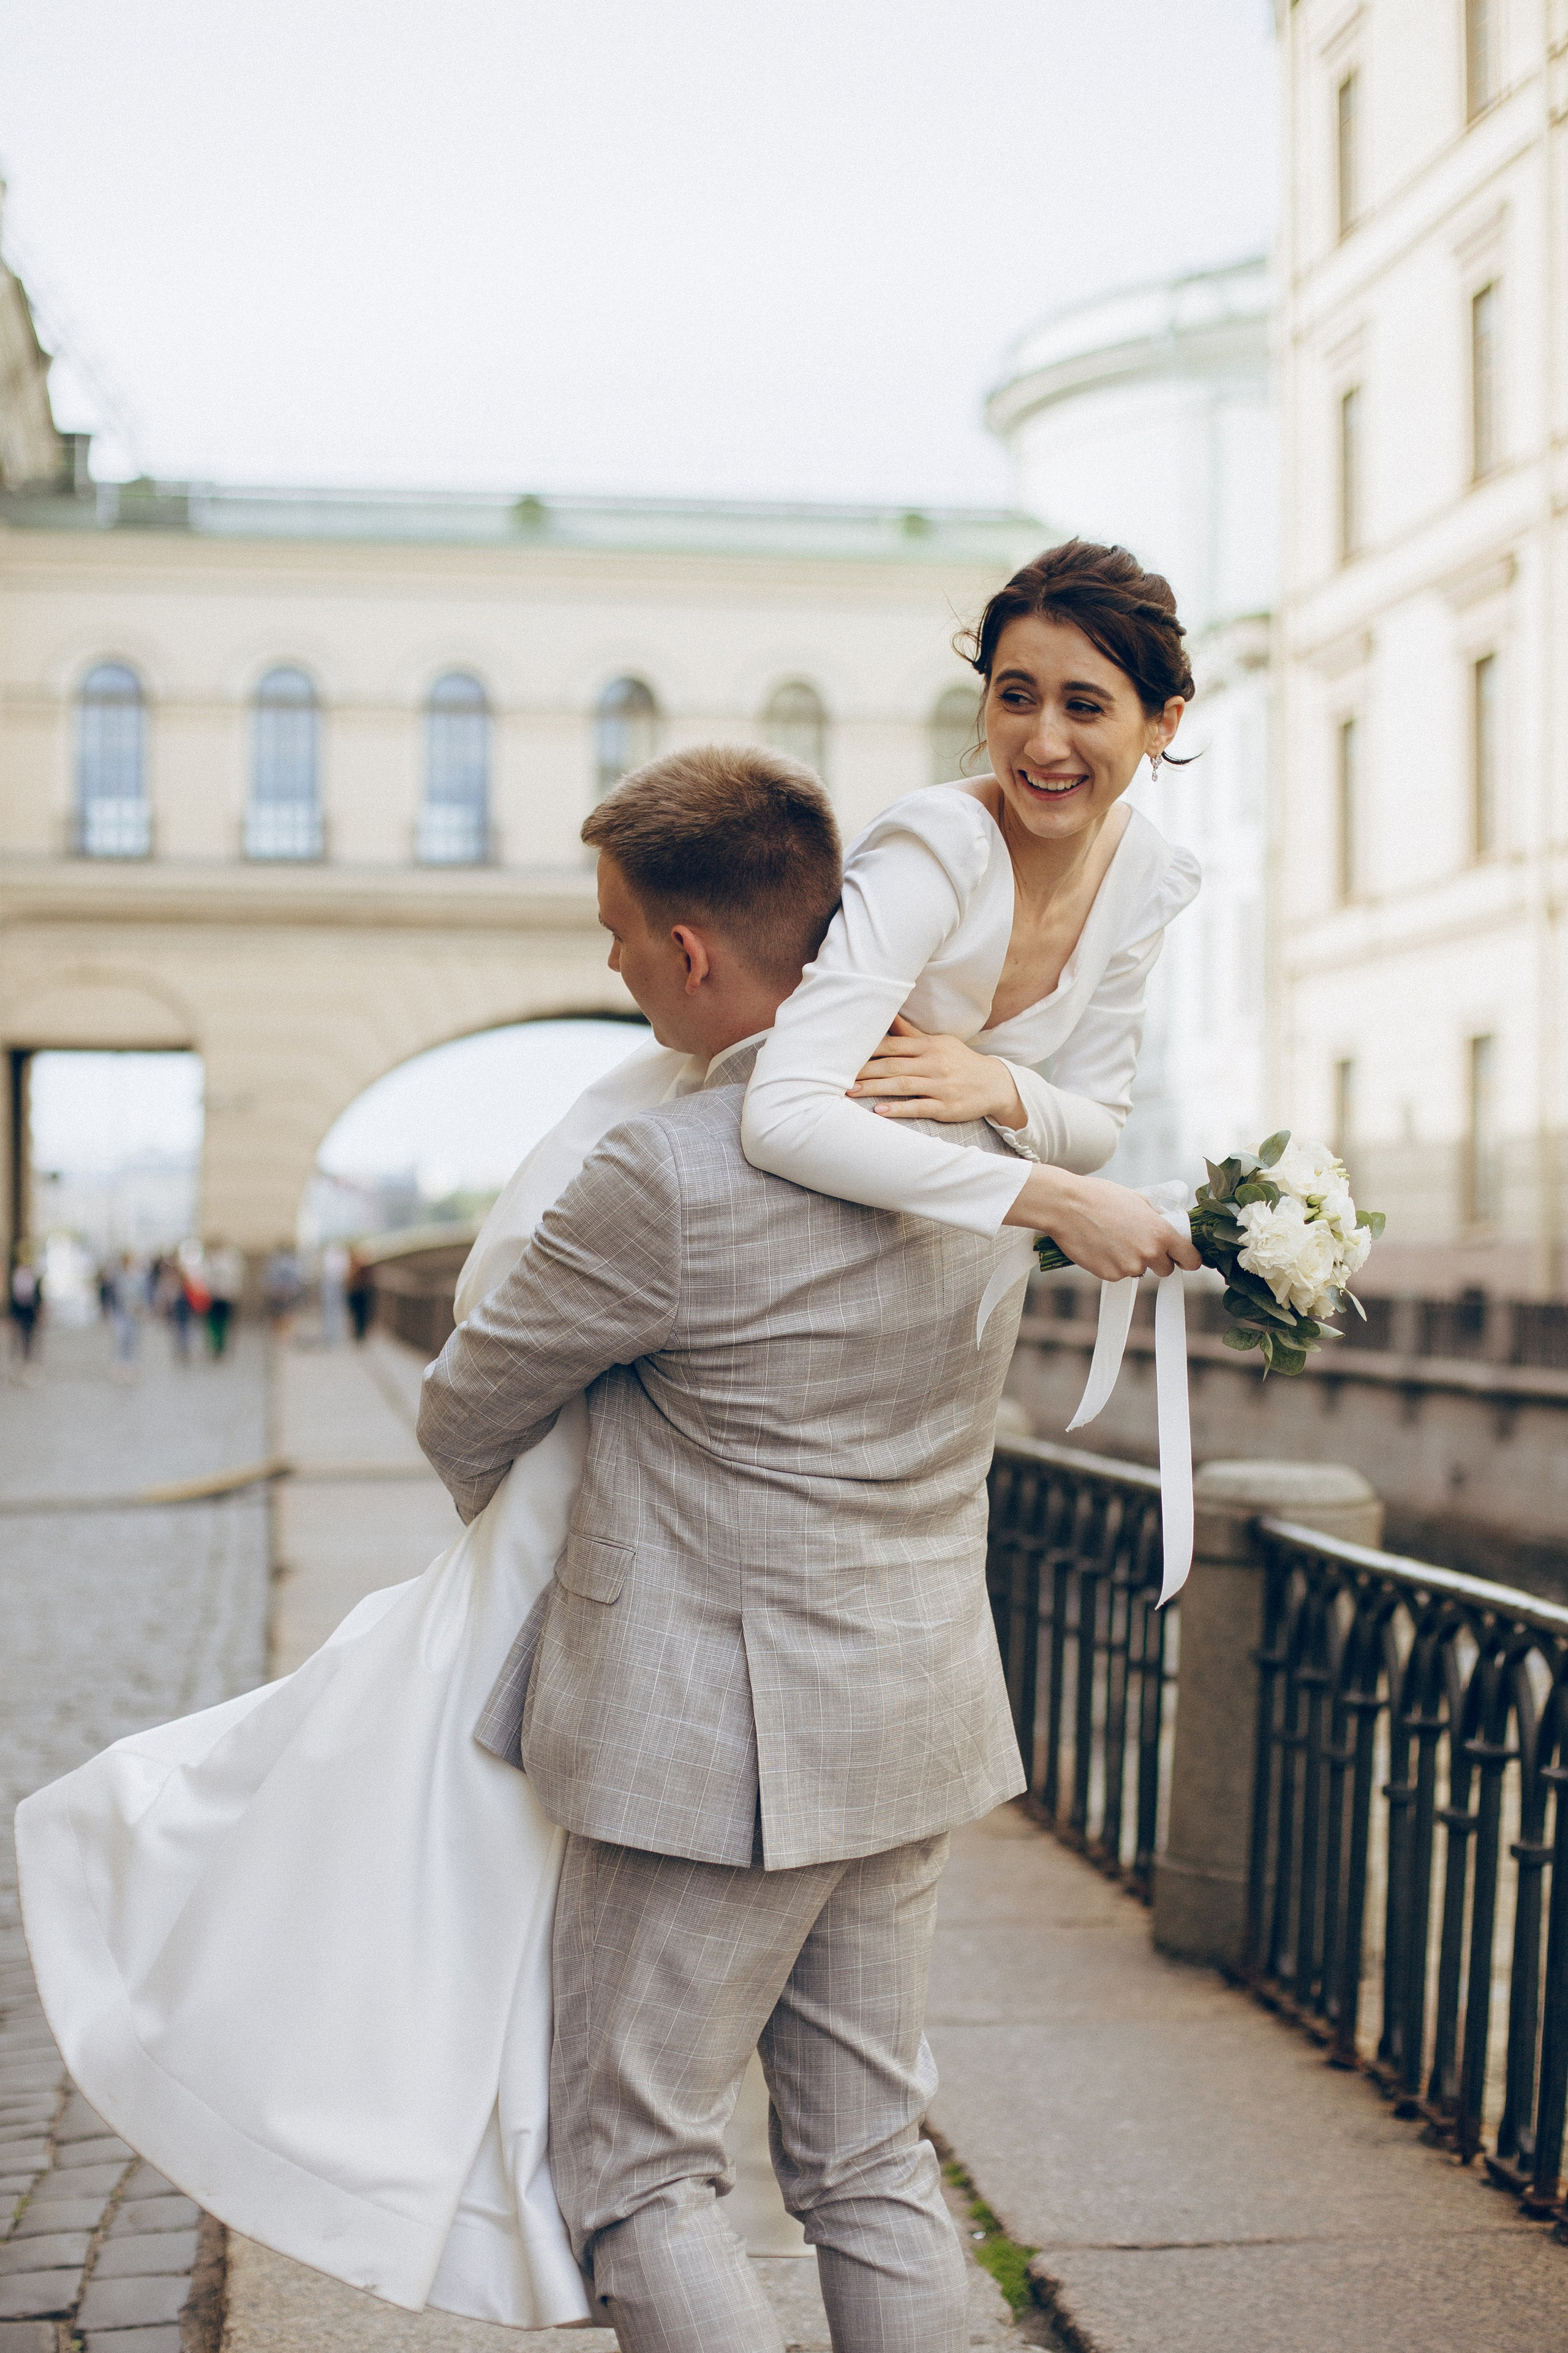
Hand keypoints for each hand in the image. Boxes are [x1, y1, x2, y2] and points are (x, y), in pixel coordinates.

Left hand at [848, 1017, 1025, 1126]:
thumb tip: (887, 1015)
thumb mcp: (938, 1043)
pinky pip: (919, 1107)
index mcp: (929, 1046)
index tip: (845, 1053)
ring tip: (851, 1092)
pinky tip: (880, 1112)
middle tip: (837, 1076)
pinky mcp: (946, 1107)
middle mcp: (934, 1063)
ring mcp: (940, 1086)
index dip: (868, 1049)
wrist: (995, 1084)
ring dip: (875, 1089)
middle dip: (865, 1070)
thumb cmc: (959, 1062)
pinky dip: (899, 1109)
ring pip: (903, 1086)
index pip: (894, 1044)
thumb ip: (911, 1034)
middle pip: (893, 1065)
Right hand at [1003, 1167, 1202, 1281]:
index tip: (1182, 1259)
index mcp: (1162, 1233)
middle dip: (1156, 1259)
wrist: (1066, 1206)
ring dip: (1130, 1260)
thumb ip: (1156, 1219)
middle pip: (1165, 1269)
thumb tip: (1167, 1226)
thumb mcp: (1138, 1200)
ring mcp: (1129, 1267)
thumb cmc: (1100, 1197)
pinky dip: (1111, 1264)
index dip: (1187, 1260)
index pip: (1191, 1259)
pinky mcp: (1110, 1275)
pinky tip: (1100, 1246)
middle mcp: (1149, 1253)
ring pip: (1138, 1271)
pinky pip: (1118, 1274)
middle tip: (1136, 1241)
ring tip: (1111, 1239)